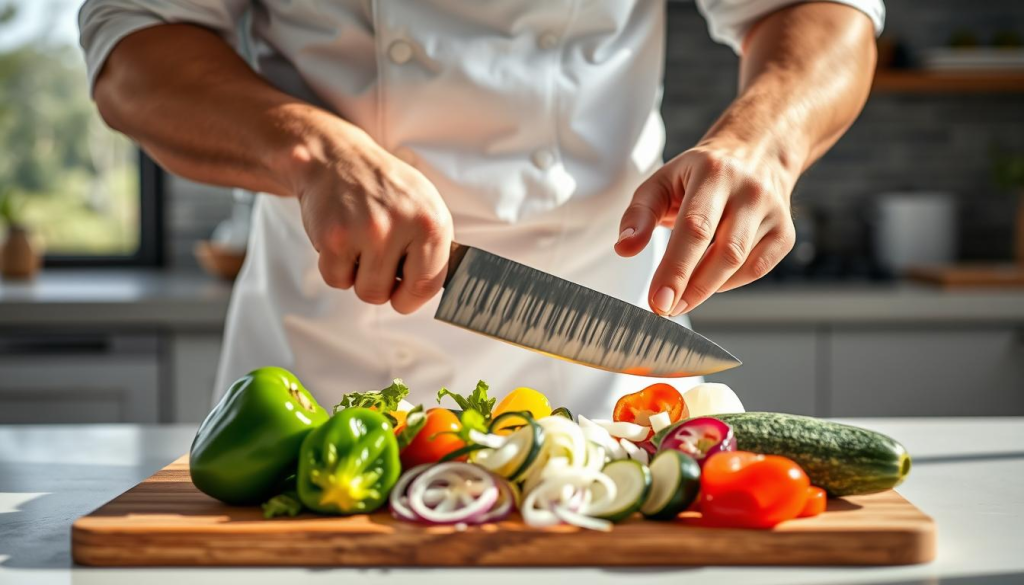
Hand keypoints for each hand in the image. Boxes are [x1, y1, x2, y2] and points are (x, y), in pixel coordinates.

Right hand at [293, 128, 453, 313]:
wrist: (336, 157)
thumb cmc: (383, 187)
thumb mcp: (424, 206)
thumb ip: (433, 249)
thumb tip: (430, 291)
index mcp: (432, 222)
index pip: (428, 286)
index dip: (412, 298)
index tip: (403, 296)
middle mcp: (402, 225)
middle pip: (389, 295)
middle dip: (381, 285)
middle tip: (376, 258)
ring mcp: (367, 231)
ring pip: (364, 291)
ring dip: (358, 277)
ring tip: (360, 246)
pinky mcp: (334, 237)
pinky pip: (335, 279)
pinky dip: (335, 266)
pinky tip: (342, 239)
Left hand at [615, 141, 797, 315]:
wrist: (755, 154)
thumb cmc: (698, 175)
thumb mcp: (663, 182)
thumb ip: (639, 214)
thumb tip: (624, 248)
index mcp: (714, 172)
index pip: (695, 228)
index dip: (676, 268)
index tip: (658, 300)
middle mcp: (750, 190)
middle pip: (724, 251)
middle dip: (691, 288)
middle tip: (664, 307)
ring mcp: (773, 212)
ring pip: (741, 264)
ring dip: (706, 289)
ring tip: (680, 297)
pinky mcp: (785, 233)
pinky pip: (756, 270)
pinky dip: (729, 282)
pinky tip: (709, 281)